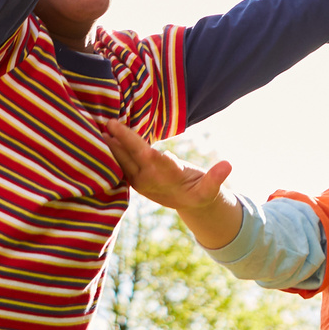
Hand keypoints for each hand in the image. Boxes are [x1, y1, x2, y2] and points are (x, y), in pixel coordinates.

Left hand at [101, 119, 231, 210]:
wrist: (189, 206)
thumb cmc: (201, 192)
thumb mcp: (210, 189)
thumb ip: (216, 178)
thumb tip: (229, 164)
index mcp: (167, 177)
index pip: (149, 156)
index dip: (134, 143)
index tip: (120, 128)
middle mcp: (150, 180)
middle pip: (129, 157)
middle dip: (117, 141)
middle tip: (106, 122)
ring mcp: (140, 182)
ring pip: (121, 162)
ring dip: (111, 147)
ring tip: (99, 129)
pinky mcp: (134, 181)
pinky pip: (120, 165)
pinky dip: (112, 153)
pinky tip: (104, 139)